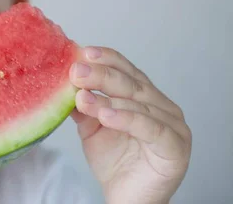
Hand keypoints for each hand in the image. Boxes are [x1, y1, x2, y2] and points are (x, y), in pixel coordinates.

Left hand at [70, 46, 191, 203]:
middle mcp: (163, 106)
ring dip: (108, 99)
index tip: (83, 52)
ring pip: (138, 104)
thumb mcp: (91, 127)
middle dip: (101, 75)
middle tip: (77, 71)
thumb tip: (65, 81)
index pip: (127, 70)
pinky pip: (150, 128)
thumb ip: (83, 104)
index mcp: (145, 96)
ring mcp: (173, 126)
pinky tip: (105, 115)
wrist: (126, 198)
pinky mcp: (176, 147)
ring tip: (83, 96)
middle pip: (131, 84)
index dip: (107, 59)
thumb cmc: (114, 161)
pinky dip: (127, 119)